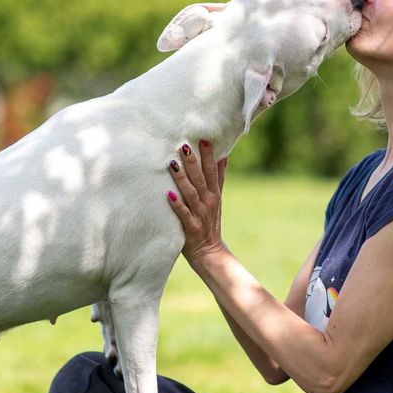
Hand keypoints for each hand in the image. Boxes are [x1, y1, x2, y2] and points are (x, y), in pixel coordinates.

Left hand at [166, 140, 228, 265]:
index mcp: (214, 195)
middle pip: (201, 179)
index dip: (209, 156)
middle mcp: (208, 202)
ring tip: (172, 164)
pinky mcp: (189, 228)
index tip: (204, 140)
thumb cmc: (210, 222)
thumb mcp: (218, 199)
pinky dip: (177, 205)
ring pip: (190, 194)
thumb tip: (223, 157)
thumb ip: (219, 179)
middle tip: (184, 145)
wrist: (210, 252)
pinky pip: (182, 214)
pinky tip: (168, 195)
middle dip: (193, 162)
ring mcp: (199, 215)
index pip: (212, 172)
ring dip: (182, 180)